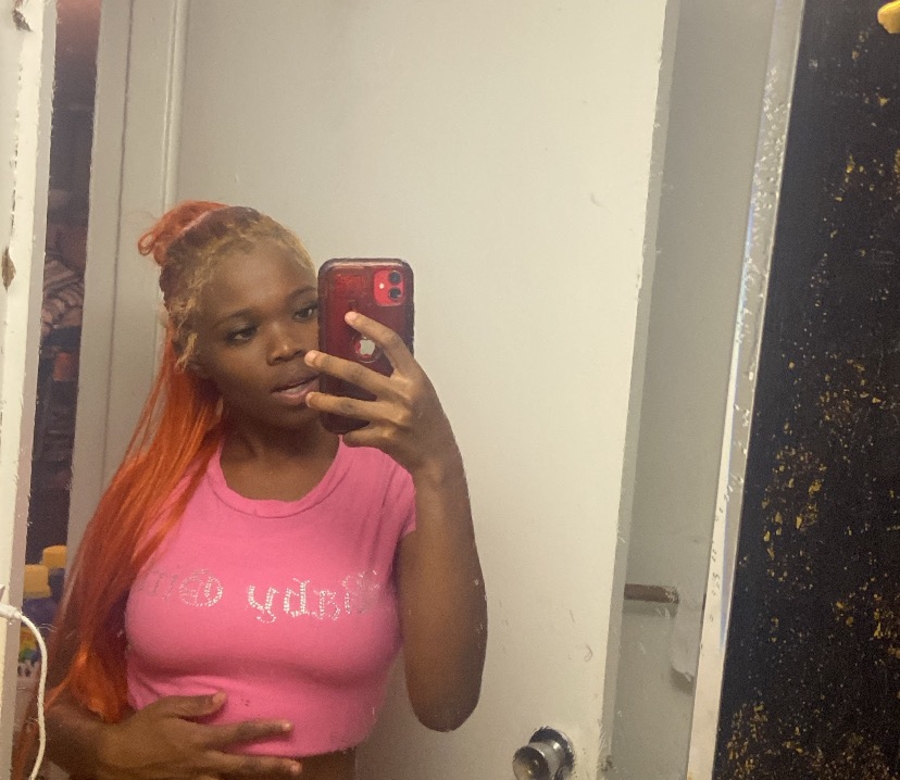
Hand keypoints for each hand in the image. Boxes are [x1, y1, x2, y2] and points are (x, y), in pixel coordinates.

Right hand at [96, 693, 301, 779]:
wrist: (111, 762)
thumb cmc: (139, 730)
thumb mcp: (167, 708)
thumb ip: (196, 704)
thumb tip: (223, 698)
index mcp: (201, 740)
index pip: (241, 734)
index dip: (266, 730)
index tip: (289, 727)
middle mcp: (203, 764)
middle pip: (245, 766)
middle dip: (273, 766)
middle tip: (297, 767)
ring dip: (254, 779)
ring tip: (278, 776)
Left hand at [305, 312, 460, 477]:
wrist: (438, 455)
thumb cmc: (429, 420)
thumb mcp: (421, 390)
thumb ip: (400, 375)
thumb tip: (369, 355)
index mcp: (415, 378)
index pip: (392, 344)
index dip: (370, 327)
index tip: (350, 317)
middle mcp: (403, 395)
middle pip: (358, 374)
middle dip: (329, 364)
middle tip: (310, 357)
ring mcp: (392, 418)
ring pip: (347, 406)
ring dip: (324, 401)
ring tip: (309, 397)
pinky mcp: (384, 439)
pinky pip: (353, 435)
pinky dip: (345, 434)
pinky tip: (341, 432)